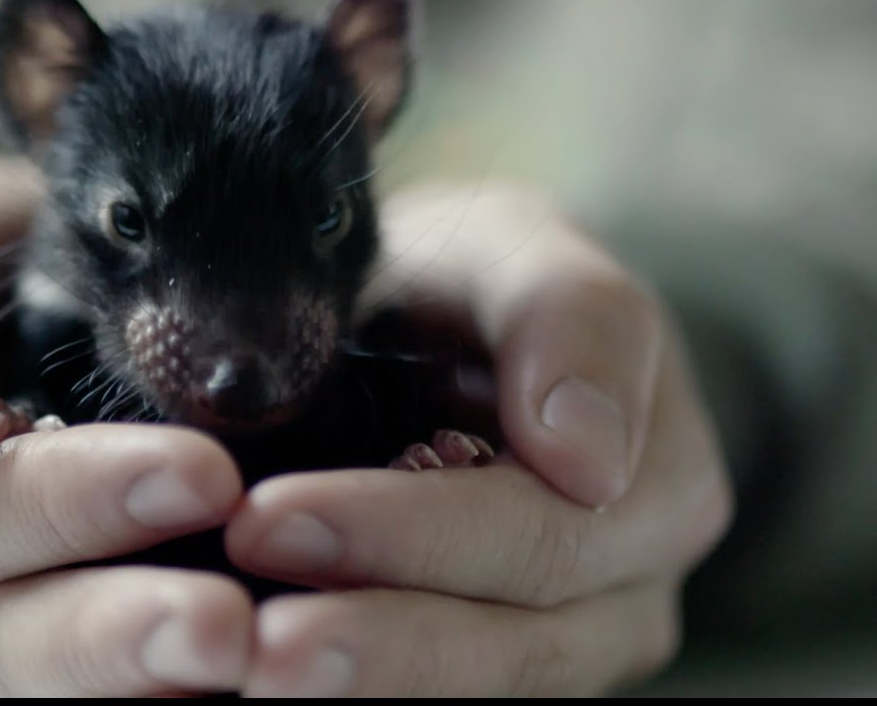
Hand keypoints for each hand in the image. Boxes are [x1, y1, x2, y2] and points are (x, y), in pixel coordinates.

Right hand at [0, 155, 252, 696]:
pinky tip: (239, 682)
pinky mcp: (45, 659)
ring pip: (36, 689)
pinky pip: (95, 694)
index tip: (199, 473)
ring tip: (242, 659)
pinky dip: (156, 692)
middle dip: (108, 626)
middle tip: (226, 622)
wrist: (15, 324)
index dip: (63, 500)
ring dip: (138, 681)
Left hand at [223, 184, 734, 695]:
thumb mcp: (517, 250)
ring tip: (253, 673)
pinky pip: (444, 695)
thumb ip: (564, 313)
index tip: (269, 520)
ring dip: (364, 688)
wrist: (468, 345)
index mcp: (659, 473)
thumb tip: (585, 453)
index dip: (404, 534)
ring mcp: (581, 639)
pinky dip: (364, 690)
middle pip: (517, 637)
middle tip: (251, 642)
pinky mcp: (510, 665)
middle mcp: (634, 581)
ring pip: (483, 687)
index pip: (539, 530)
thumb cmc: (479, 289)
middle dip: (377, 638)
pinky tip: (269, 683)